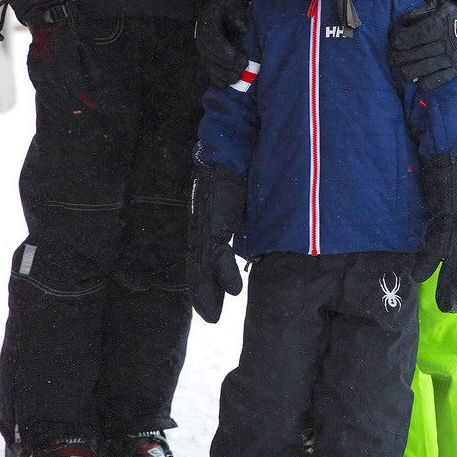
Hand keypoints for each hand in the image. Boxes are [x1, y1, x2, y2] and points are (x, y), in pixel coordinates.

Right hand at [26, 3, 94, 114]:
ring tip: (72, 113)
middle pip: (65, 96)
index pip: (78, 91)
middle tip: (85, 113)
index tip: (93, 108)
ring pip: (52, 96)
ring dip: (62, 106)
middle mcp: (52, 73)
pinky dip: (48, 100)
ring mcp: (40, 72)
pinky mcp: (32, 71)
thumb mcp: (87, 47)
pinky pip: (40, 90)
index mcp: (67, 67)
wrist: (48, 22)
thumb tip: (100, 85)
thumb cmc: (71, 34)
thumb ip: (93, 67)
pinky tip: (55, 106)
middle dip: (76, 106)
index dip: (86, 101)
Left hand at [187, 164, 246, 322]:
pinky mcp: (213, 217)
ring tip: (212, 317)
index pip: (204, 256)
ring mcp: (205, 221)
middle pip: (197, 266)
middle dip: (203, 293)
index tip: (216, 299)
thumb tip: (259, 236)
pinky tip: (235, 291)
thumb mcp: (245, 197)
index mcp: (208, 217)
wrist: (234, 139)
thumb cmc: (244, 162)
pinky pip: (216, 252)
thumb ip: (248, 216)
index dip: (207, 280)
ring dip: (208, 293)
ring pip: (202, 264)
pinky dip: (225, 274)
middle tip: (211, 318)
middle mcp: (202, 221)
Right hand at [195, 0, 248, 89]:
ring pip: (209, 65)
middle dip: (226, 63)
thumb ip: (236, 14)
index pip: (211, 38)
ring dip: (222, 73)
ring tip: (237, 78)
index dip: (222, 48)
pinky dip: (216, 79)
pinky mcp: (207, 57)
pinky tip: (226, 85)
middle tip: (243, 66)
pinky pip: (209, 70)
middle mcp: (201, 38)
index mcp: (206, 24)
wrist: (216, 6)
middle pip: (211, 54)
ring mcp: (203, 49)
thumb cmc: (227, 6)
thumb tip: (242, 29)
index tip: (234, 55)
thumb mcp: (231, 4)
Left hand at [390, 0, 456, 89]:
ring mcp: (453, 57)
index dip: (401, 40)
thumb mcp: (436, 7)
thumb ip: (418, 13)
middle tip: (391, 58)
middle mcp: (447, 42)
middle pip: (417, 52)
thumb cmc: (448, 17)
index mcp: (441, 25)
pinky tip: (417, 80)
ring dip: (408, 71)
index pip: (416, 34)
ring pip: (425, 67)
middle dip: (400, 57)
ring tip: (399, 70)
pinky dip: (426, 82)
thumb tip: (401, 22)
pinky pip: (439, 79)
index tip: (393, 44)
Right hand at [412, 155, 456, 312]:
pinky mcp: (447, 214)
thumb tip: (440, 225)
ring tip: (444, 305)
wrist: (454, 153)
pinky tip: (419, 277)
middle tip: (452, 309)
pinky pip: (437, 242)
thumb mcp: (452, 202)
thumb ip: (448, 218)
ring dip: (448, 283)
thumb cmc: (449, 174)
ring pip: (455, 260)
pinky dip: (428, 260)